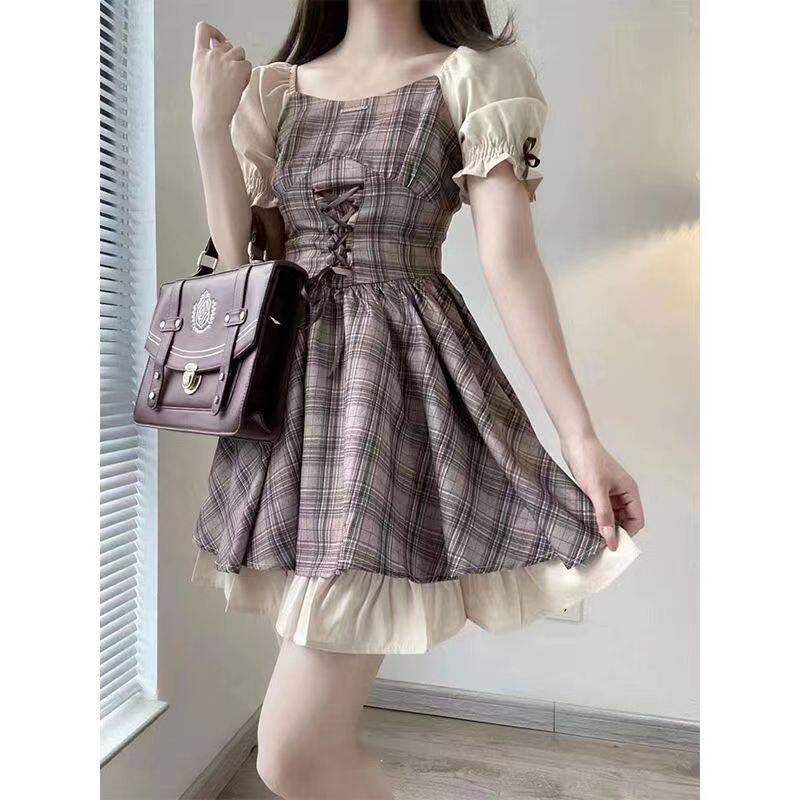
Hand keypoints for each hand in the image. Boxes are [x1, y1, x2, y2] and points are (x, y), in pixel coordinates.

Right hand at [190, 22, 251, 134]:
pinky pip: (248, 65)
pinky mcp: (237, 68)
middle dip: (233, 58)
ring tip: (235, 82)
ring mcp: (224, 60)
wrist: (211, 116)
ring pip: (240, 52)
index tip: (219, 40)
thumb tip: (215, 45)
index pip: (203, 29)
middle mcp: (211, 54)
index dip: (214, 31)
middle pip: (228, 44)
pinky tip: (239, 87)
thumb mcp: (199, 76)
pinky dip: (246, 76)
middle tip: (230, 78)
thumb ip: (206, 60)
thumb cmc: (206, 102)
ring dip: (240, 65)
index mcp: (199, 56)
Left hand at [561, 434, 644, 550]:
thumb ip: (604, 516)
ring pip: (612, 515)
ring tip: (590, 532)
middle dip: (615, 531)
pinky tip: (585, 521)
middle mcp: (623, 492)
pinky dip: (596, 516)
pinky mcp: (598, 490)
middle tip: (599, 542)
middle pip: (625, 520)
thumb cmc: (588, 461)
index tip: (612, 544)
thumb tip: (611, 540)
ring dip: (604, 524)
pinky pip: (601, 509)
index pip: (637, 520)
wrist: (574, 442)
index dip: (627, 534)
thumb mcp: (596, 492)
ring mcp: (610, 491)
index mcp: (630, 491)